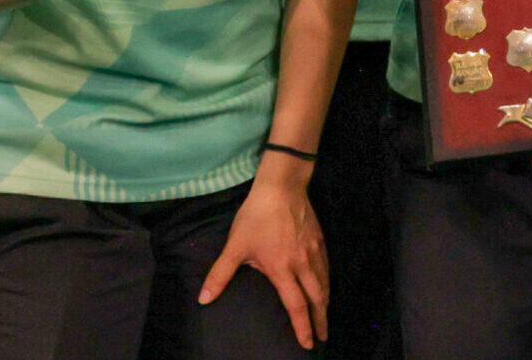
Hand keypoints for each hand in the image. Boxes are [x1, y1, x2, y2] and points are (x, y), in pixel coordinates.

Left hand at [201, 172, 327, 348]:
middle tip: (323, 337)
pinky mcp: (320, 241)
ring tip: (325, 317)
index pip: (296, 305)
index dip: (302, 327)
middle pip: (317, 298)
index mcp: (283, 270)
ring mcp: (314, 252)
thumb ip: (220, 275)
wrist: (282, 189)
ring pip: (325, 284)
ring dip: (326, 303)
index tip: (307, 343)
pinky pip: (327, 269)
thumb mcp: (235, 246)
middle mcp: (303, 264)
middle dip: (321, 321)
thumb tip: (203, 300)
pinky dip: (327, 283)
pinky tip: (324, 287)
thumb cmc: (256, 217)